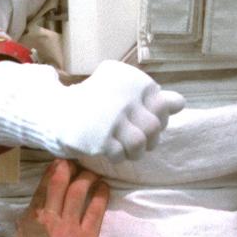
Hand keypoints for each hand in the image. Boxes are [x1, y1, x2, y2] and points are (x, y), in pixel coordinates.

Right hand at [0, 60, 184, 161]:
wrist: (56, 111)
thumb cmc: (95, 101)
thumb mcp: (123, 90)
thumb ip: (152, 97)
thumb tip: (180, 104)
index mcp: (133, 81)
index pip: (165, 106)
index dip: (156, 117)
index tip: (140, 117)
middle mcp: (124, 97)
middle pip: (155, 128)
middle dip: (148, 137)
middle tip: (133, 135)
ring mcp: (112, 119)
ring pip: (141, 144)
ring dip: (135, 149)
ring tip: (124, 145)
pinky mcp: (100, 139)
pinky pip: (121, 156)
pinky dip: (118, 155)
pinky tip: (108, 147)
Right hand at [8, 160, 108, 236]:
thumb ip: (27, 225)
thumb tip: (31, 214)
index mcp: (32, 218)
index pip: (43, 188)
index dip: (53, 172)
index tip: (60, 163)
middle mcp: (50, 217)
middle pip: (61, 183)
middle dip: (70, 168)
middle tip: (77, 162)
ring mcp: (69, 227)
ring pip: (79, 191)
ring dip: (86, 177)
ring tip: (92, 172)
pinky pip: (95, 210)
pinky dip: (100, 195)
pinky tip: (104, 186)